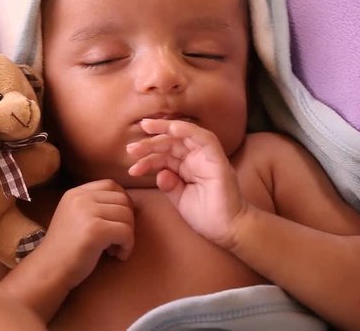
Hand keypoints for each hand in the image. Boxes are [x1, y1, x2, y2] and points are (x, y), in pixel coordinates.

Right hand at [39, 179, 134, 288]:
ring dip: (128, 235)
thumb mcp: (76, 217)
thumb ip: (96, 206)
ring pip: (127, 216)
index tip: (118, 221)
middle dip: (127, 221)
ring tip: (114, 249)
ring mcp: (87, 212)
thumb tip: (132, 206)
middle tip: (117, 240)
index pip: (111, 185)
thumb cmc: (66, 249)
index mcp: (75, 193)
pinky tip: (118, 256)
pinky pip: (126, 232)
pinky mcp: (95, 230)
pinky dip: (127, 246)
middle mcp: (80, 197)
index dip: (122, 202)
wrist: (49, 270)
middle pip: (123, 200)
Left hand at [126, 119, 245, 248]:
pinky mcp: (217, 160)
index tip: (131, 157)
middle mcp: (196, 158)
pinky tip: (172, 128)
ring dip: (164, 130)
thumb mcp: (179, 199)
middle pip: (171, 142)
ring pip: (183, 136)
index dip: (147, 155)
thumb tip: (159, 173)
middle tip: (131, 147)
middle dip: (150, 142)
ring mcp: (207, 157)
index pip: (164, 154)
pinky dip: (188, 131)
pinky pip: (204, 139)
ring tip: (145, 128)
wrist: (228, 231)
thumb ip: (169, 185)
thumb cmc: (206, 216)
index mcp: (187, 167)